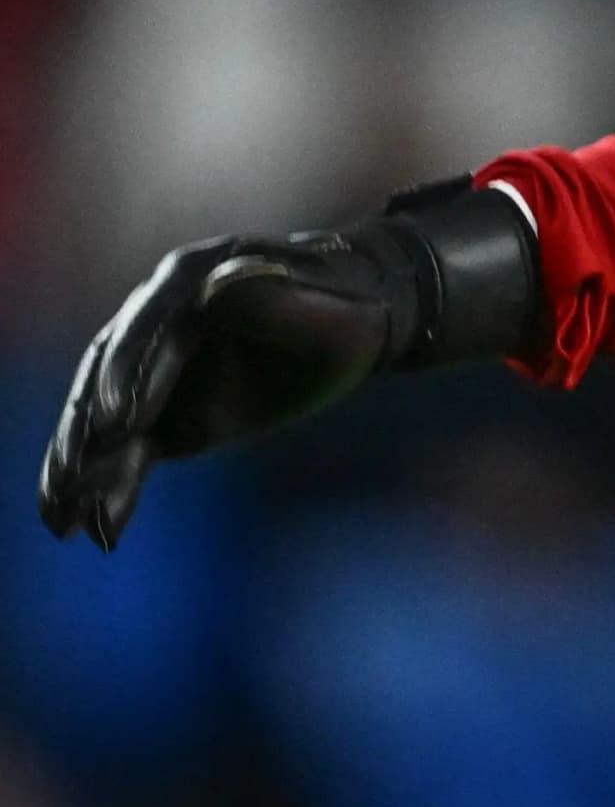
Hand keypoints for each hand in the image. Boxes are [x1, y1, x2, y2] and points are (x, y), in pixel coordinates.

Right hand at [36, 180, 537, 550]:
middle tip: (73, 480)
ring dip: (80, 468)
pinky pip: (130, 450)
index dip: (129, 373)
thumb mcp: (327, 300)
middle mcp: (159, 319)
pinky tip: (88, 528)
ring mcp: (156, 367)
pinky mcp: (164, 410)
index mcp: (193, 278)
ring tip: (60, 519)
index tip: (118, 422)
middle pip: (108, 376)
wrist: (362, 317)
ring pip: (106, 419)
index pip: (147, 328)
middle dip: (87, 430)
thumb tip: (214, 291)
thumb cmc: (348, 303)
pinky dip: (109, 486)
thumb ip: (272, 298)